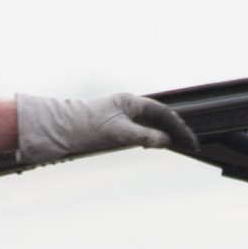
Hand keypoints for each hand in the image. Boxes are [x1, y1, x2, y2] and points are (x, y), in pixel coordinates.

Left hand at [14, 92, 197, 163]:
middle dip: (176, 131)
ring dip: (164, 135)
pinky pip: (138, 132)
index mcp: (130, 102)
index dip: (179, 127)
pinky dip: (150, 138)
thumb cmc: (84, 126)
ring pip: (150, 125)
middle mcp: (127, 106)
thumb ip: (144, 136)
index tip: (190, 141)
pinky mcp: (112, 127)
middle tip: (190, 146)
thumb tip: (167, 140)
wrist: (56, 130)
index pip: (164, 113)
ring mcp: (120, 116)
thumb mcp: (118, 133)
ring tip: (178, 146)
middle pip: (159, 117)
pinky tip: (153, 146)